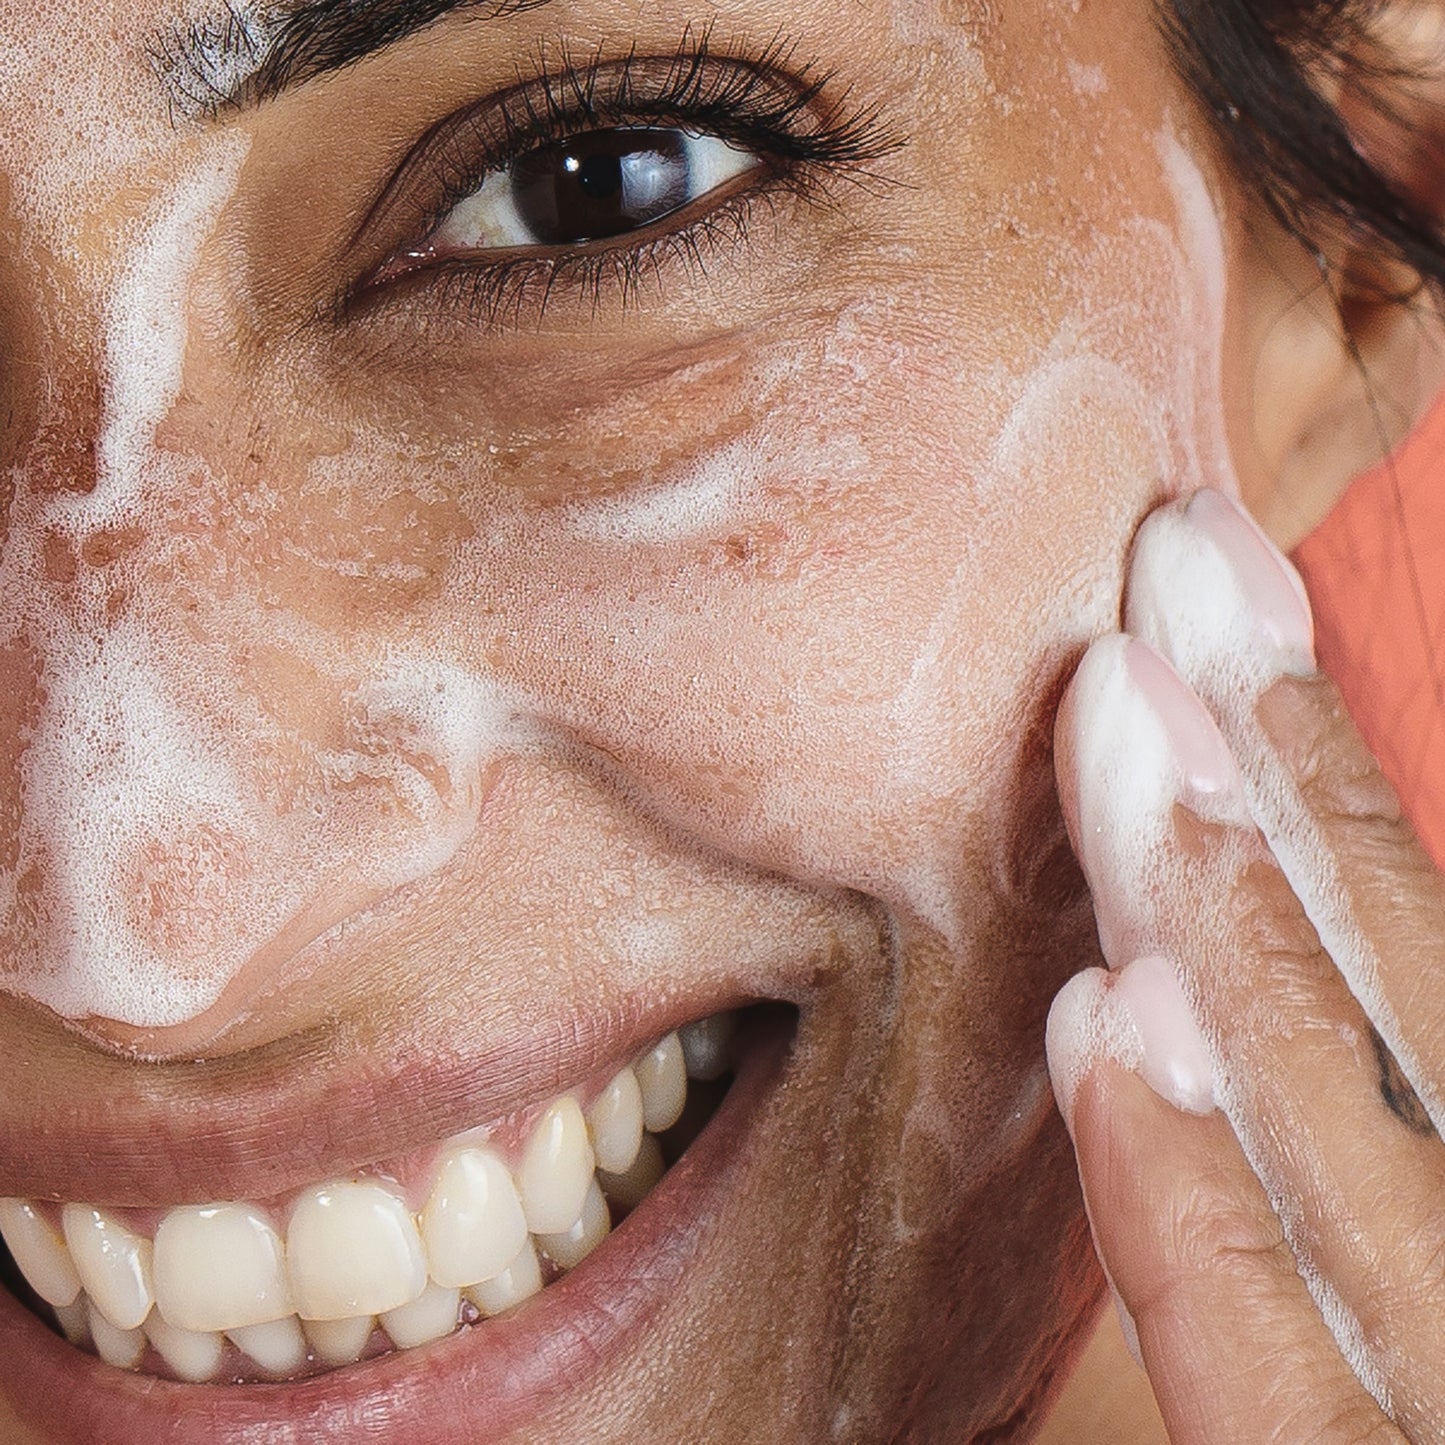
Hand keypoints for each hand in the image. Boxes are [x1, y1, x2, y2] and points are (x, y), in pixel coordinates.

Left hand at [1047, 488, 1444, 1444]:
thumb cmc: (1388, 1369)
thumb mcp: (1375, 1257)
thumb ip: (1337, 1107)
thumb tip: (1186, 960)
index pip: (1408, 951)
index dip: (1323, 757)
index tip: (1207, 579)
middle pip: (1394, 1003)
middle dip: (1277, 775)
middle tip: (1171, 566)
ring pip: (1359, 1150)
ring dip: (1233, 924)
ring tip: (1125, 720)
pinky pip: (1297, 1397)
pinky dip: (1211, 1214)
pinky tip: (1111, 1031)